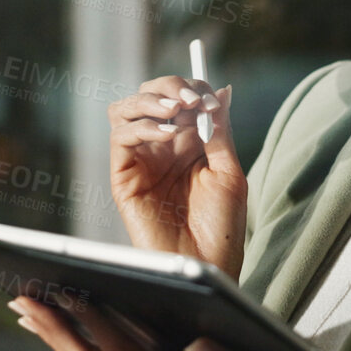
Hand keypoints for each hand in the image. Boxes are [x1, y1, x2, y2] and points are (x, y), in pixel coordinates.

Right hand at [108, 77, 245, 278]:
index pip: (180, 97)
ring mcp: (140, 159)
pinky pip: (121, 137)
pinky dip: (144, 127)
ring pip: (127, 108)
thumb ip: (220, 131)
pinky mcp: (123, 176)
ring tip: (176, 109)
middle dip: (171, 86)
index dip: (194, 89)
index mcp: (188, 143)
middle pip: (150, 94)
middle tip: (192, 99)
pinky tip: (167, 135)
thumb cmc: (221, 228)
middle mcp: (161, 146)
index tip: (212, 100)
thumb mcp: (229, 172)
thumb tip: (222, 90)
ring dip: (150, 99)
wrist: (206, 265)